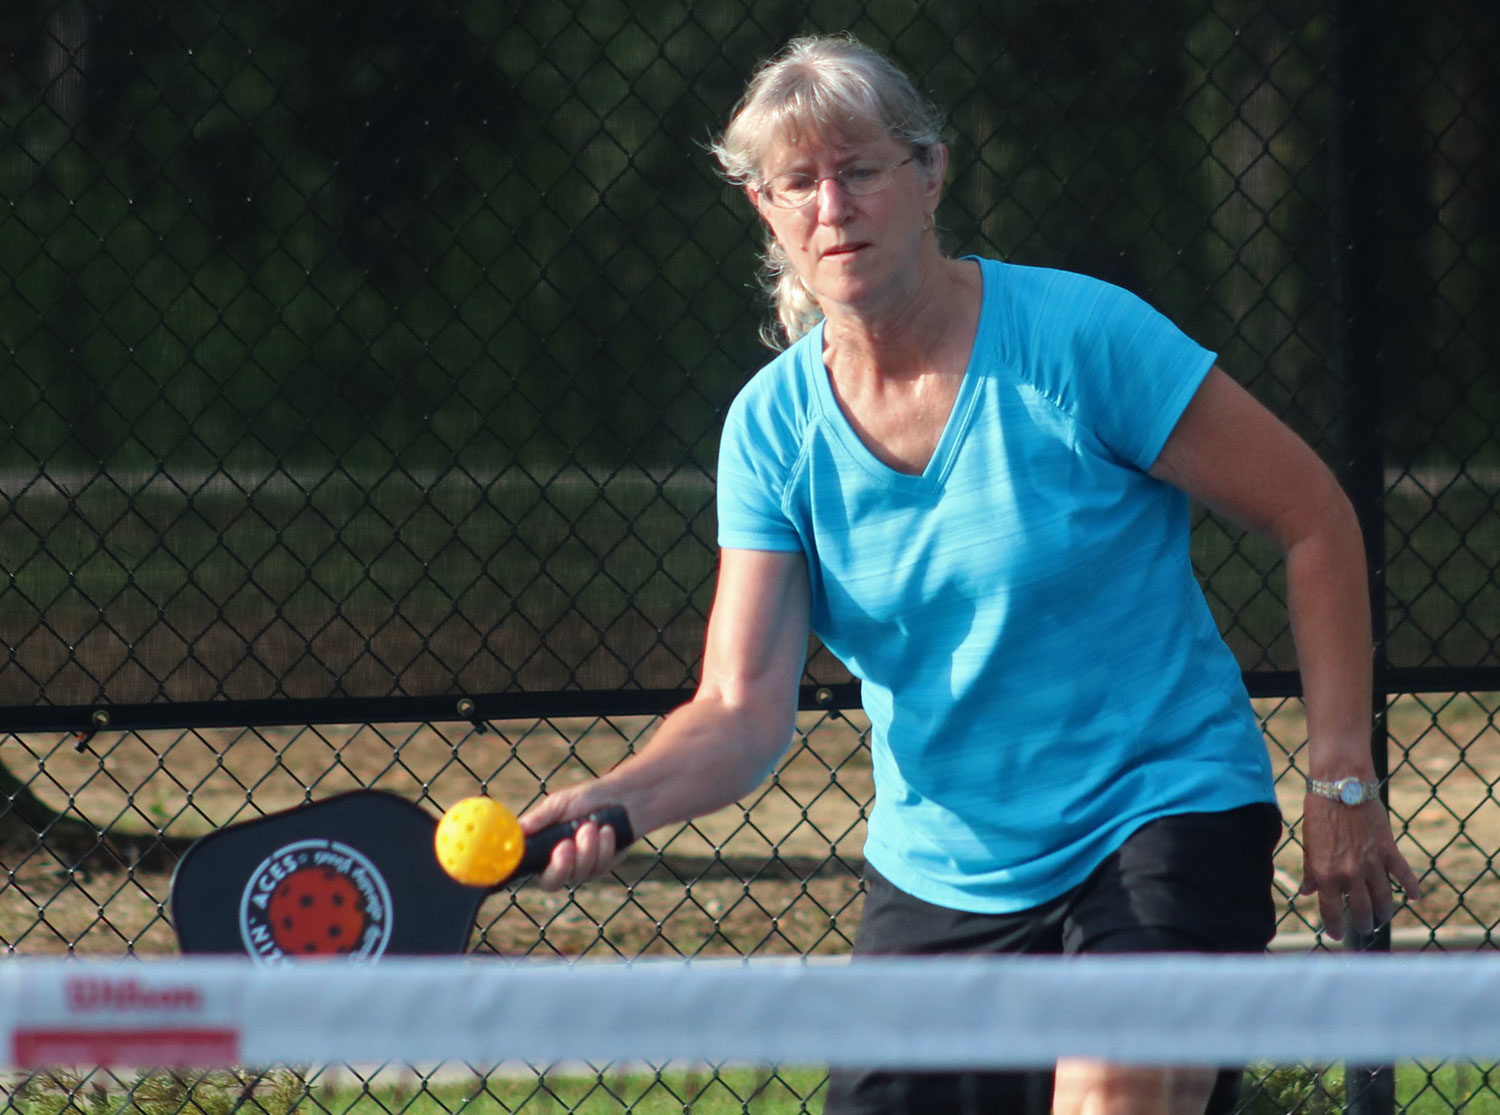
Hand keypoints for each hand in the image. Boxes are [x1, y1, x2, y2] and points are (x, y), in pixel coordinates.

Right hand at [518, 788, 626, 891]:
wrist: (620, 796)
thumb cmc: (584, 799)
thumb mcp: (558, 804)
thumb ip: (539, 819)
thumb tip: (518, 829)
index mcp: (542, 850)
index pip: (530, 870)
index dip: (536, 867)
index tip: (553, 848)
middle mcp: (560, 864)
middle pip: (553, 882)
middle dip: (562, 864)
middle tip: (567, 843)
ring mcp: (583, 868)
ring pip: (580, 873)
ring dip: (587, 847)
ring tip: (591, 824)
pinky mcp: (604, 866)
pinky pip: (601, 866)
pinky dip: (605, 846)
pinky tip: (607, 829)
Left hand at [1299, 796, 1422, 940]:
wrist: (1340, 787)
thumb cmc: (1319, 814)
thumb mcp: (1309, 845)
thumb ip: (1310, 872)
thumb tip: (1305, 892)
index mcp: (1325, 874)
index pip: (1331, 912)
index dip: (1334, 927)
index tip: (1336, 935)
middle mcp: (1348, 874)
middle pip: (1362, 910)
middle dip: (1363, 923)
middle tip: (1364, 928)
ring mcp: (1371, 864)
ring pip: (1384, 899)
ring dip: (1384, 912)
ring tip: (1383, 918)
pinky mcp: (1389, 851)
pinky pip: (1404, 876)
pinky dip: (1410, 888)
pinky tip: (1413, 897)